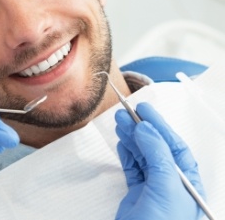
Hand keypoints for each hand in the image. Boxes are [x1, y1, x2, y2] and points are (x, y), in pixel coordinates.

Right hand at [114, 102, 204, 219]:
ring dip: (131, 138)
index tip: (144, 110)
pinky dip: (126, 155)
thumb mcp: (166, 188)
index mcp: (187, 182)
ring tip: (119, 122)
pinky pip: (133, 169)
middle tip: (126, 112)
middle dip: (142, 129)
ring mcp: (155, 190)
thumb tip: (147, 130)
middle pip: (157, 148)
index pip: (174, 147)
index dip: (160, 126)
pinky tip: (122, 143)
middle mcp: (172, 184)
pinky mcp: (138, 197)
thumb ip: (158, 156)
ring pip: (143, 157)